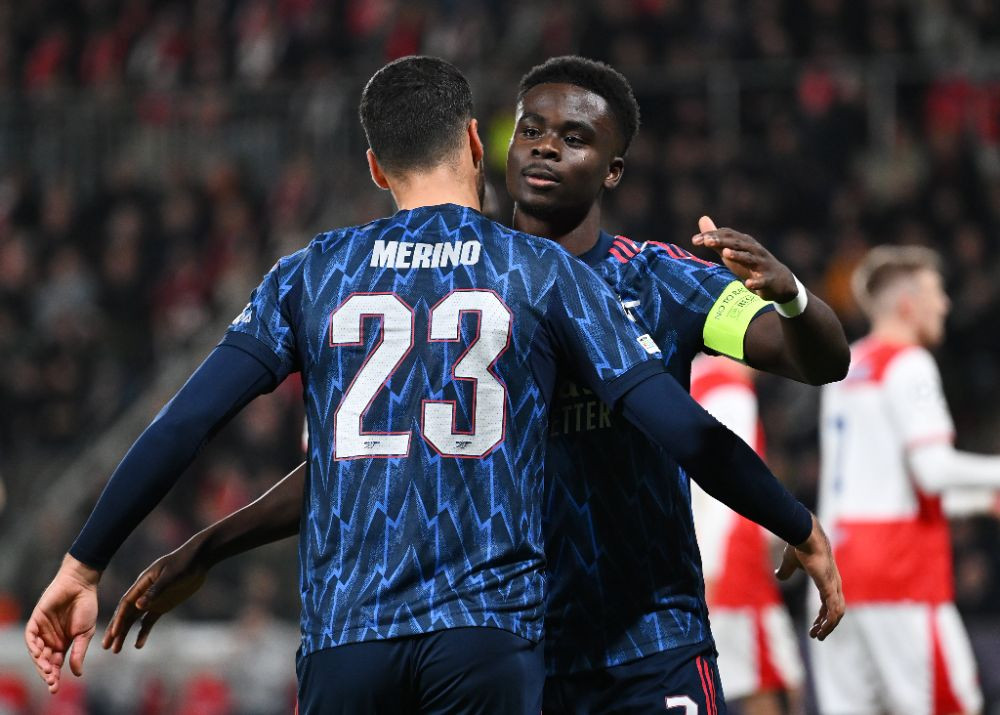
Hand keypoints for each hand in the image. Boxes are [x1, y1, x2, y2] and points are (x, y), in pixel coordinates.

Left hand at [24, 555, 100, 693]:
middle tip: (52, 682)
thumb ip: (80, 652)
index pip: (55, 664)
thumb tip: (77, 673)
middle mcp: (51, 639)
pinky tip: (38, 653)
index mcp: (63, 644)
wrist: (81, 586)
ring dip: (40, 662)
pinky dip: (33, 645)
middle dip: (47, 673)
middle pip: (44, 661)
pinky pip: (30, 636)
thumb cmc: (86, 607)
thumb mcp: (85, 633)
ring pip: (36, 652)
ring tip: (47, 670)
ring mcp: (42, 630)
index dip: (55, 676)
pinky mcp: (36, 620)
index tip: (56, 688)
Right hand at [102, 539, 207, 652]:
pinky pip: (149, 621)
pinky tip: (138, 645)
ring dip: (125, 633)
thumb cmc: (183, 564)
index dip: (119, 619)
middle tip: (105, 646)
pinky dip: (142, 632)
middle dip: (116, 629)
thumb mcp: (170, 576)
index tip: (114, 633)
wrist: (198, 561)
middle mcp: (143, 593)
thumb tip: (138, 605)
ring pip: (134, 619)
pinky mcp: (162, 606)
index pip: (126, 604)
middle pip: (126, 614)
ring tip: (116, 650)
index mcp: (142, 584)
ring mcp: (152, 600)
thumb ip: (155, 591)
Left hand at [692, 216, 798, 302]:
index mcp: (744, 242)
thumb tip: (702, 219)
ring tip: (726, 254)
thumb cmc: (751, 264)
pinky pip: (762, 281)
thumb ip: (717, 238)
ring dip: (738, 256)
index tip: (694, 240)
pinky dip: (755, 282)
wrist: (779, 281)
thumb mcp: (732, 250)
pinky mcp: (768, 280)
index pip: (727, 235)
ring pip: (750, 258)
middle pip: (737, 243)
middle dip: (722, 242)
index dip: (711, 236)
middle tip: (707, 241)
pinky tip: (748, 284)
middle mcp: (754, 250)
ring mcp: (762, 264)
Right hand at [776, 514, 844, 639]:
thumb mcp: (790, 563)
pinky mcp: (830, 587)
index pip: (828, 603)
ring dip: (829, 627)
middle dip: (826, 624)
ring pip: (837, 613)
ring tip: (818, 636)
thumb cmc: (799, 546)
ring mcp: (833, 586)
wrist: (804, 535)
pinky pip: (834, 610)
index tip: (814, 626)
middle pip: (835, 610)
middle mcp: (833, 585)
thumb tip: (778, 576)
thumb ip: (786, 571)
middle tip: (816, 635)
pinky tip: (822, 629)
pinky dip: (829, 622)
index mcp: (826, 580)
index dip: (821, 616)